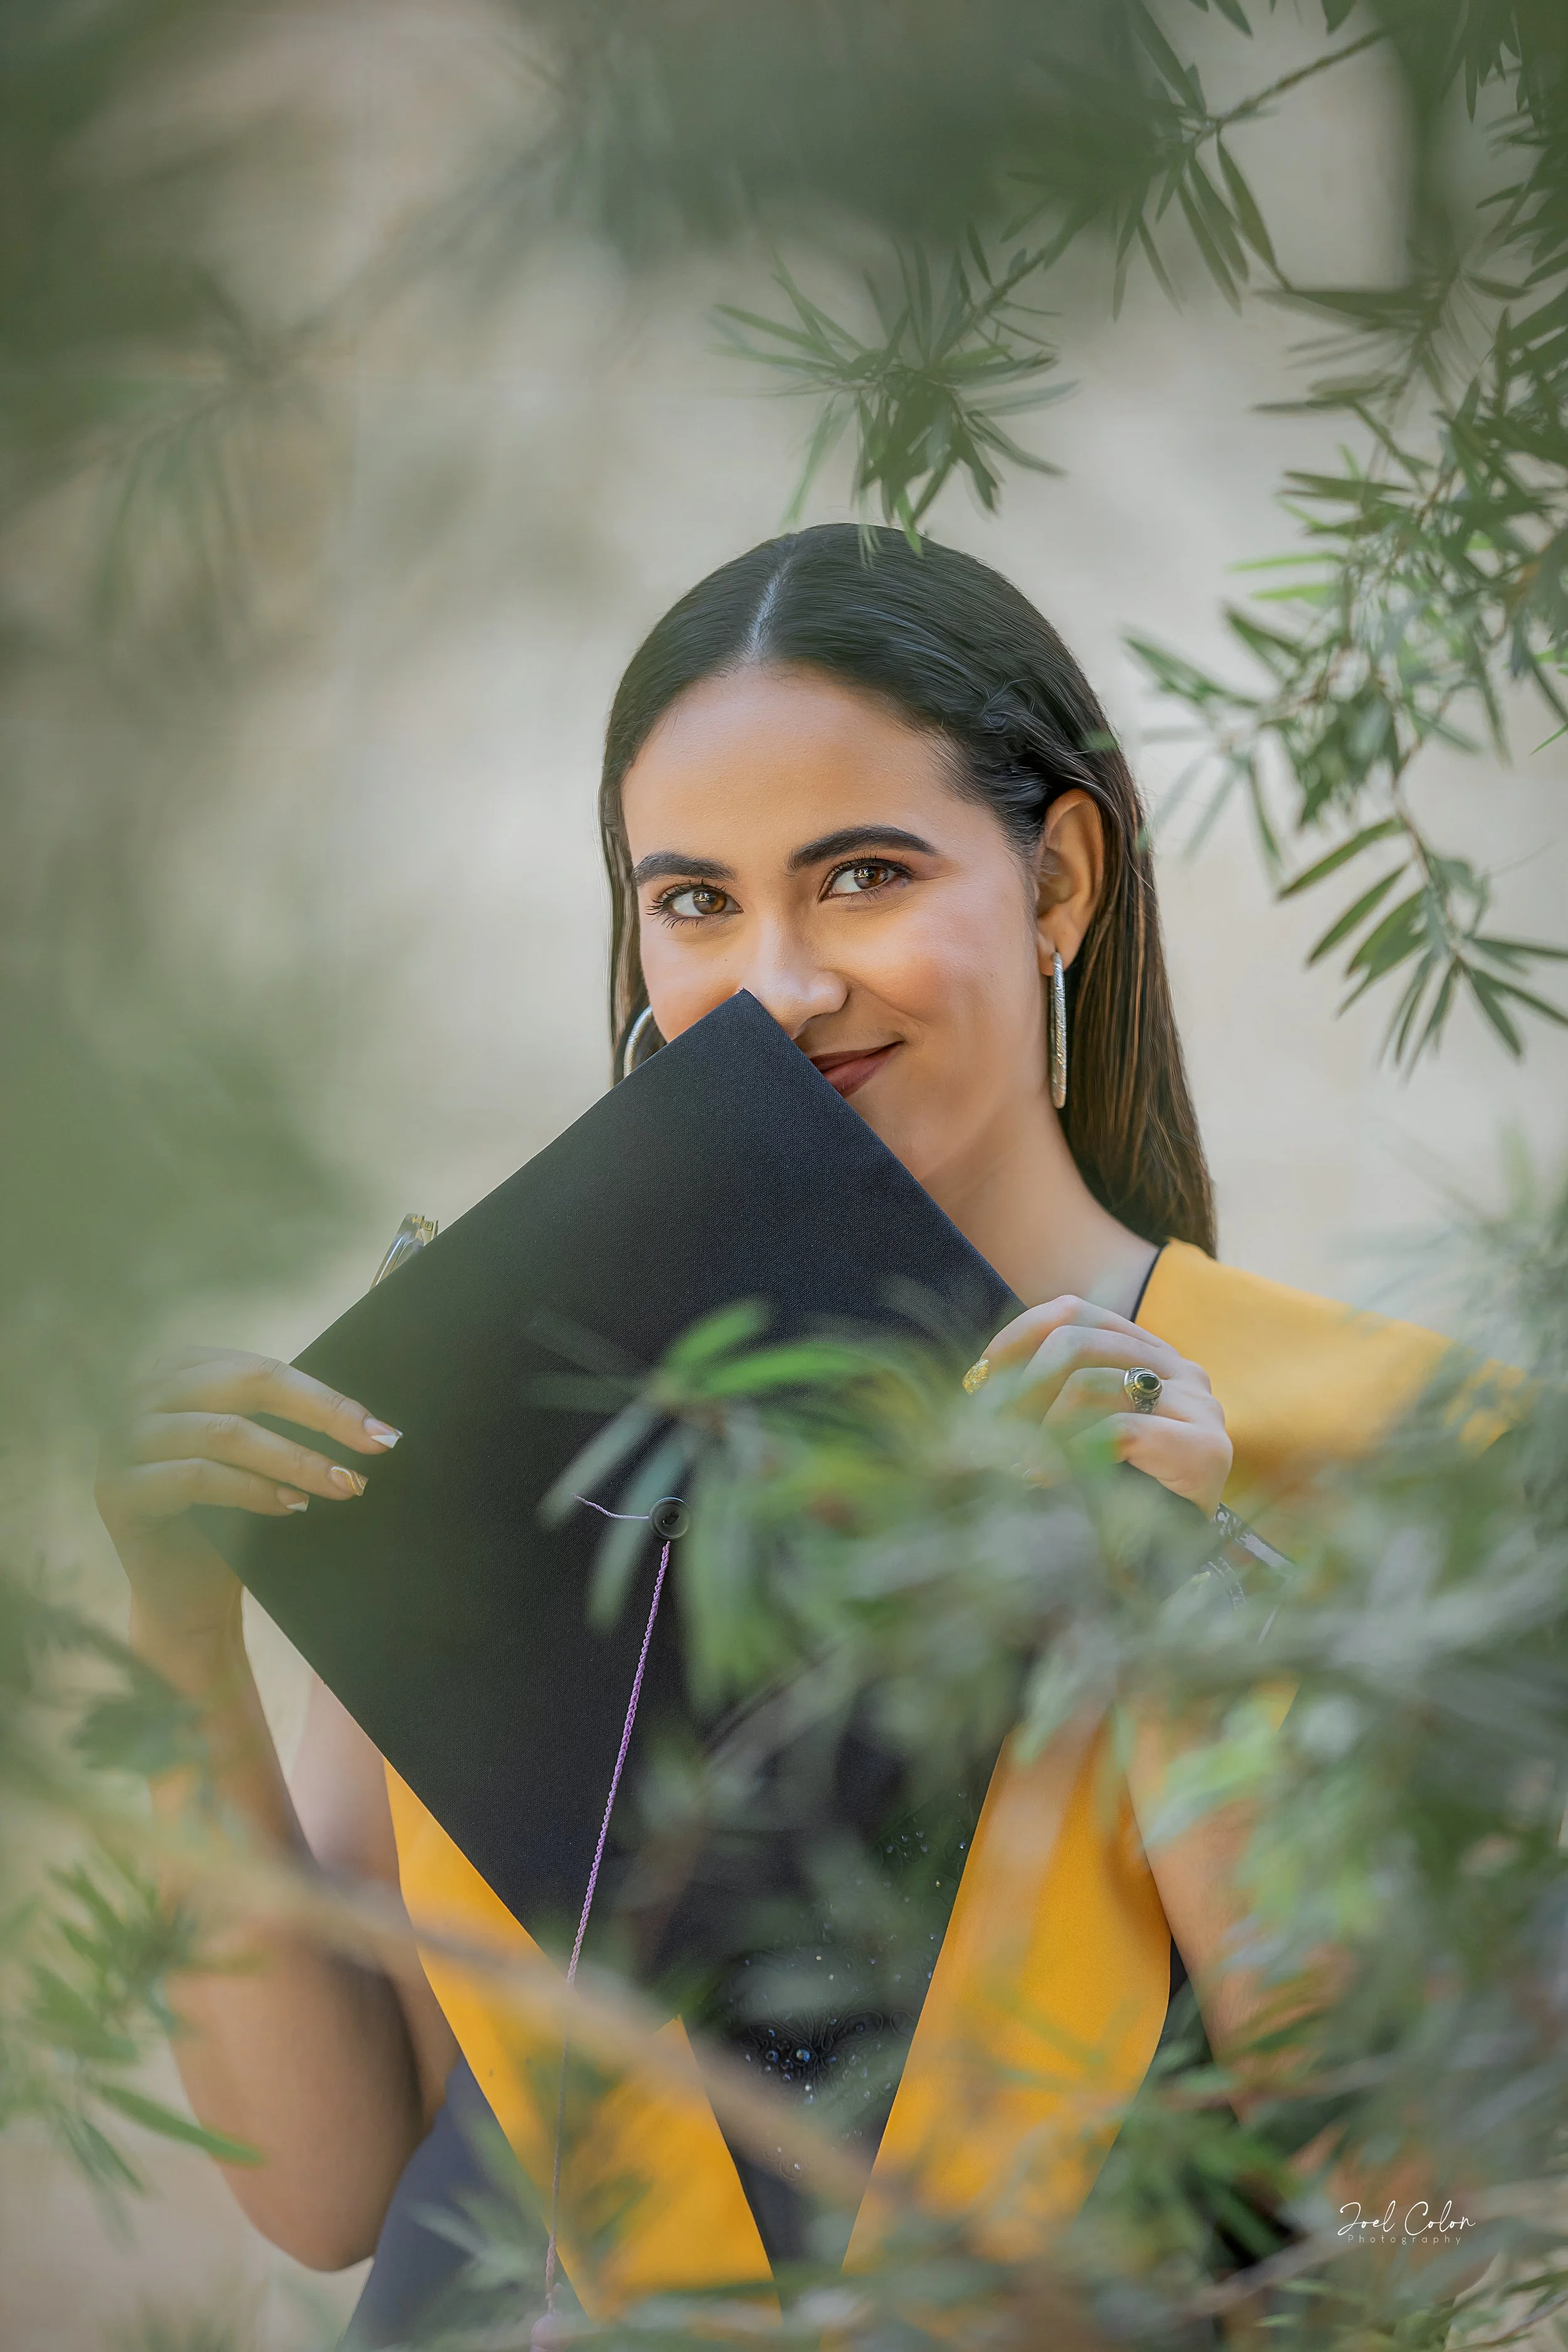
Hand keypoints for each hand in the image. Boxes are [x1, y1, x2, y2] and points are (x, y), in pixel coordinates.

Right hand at [96, 1347, 400, 1656]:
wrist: (188, 1595)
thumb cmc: (231, 1518)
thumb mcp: (261, 1454)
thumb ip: (288, 1420)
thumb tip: (370, 1419)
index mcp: (180, 1371)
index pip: (263, 1370)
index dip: (326, 1398)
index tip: (382, 1432)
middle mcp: (141, 1395)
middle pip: (244, 1386)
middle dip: (318, 1417)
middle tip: (373, 1450)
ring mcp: (120, 1441)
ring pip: (222, 1432)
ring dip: (292, 1459)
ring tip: (339, 1485)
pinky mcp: (115, 1490)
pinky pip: (195, 1477)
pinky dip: (251, 1490)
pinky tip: (290, 1506)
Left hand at [971, 1296, 1231, 1516]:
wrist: (1160, 1572)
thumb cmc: (1107, 1499)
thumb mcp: (1068, 1432)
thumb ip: (1043, 1394)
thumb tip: (977, 1378)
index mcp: (1147, 1353)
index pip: (1073, 1311)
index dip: (1016, 1339)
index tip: (977, 1381)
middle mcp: (1179, 1368)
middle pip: (1075, 1340)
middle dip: (1020, 1388)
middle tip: (992, 1436)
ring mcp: (1198, 1406)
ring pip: (1089, 1382)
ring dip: (1040, 1429)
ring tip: (1024, 1469)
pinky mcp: (1206, 1450)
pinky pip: (1118, 1430)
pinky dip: (1072, 1455)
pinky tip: (1051, 1483)